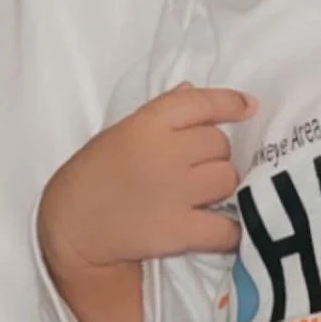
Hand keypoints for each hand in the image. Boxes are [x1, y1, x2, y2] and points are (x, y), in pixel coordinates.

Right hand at [37, 82, 256, 284]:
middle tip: (195, 170)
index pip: (200, 102)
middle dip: (214, 155)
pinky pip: (226, 229)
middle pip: (219, 144)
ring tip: (202, 196)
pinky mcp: (180, 230)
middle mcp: (164, 153)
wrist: (73, 227)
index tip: (248, 108)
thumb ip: (160, 114)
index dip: (229, 103)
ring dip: (222, 187)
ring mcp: (175, 192)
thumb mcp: (120, 132)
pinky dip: (231, 231)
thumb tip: (191, 90)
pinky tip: (223, 230)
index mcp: (147, 124)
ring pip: (228, 179)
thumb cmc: (95, 176)